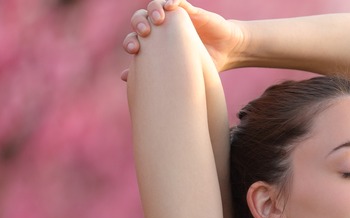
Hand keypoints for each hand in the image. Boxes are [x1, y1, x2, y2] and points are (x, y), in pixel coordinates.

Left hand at [121, 0, 244, 80]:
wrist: (226, 53)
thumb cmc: (201, 65)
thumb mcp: (178, 73)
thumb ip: (152, 72)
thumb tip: (123, 77)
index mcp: (156, 43)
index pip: (136, 37)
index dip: (131, 40)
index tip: (133, 50)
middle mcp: (163, 28)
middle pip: (140, 17)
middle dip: (138, 23)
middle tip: (144, 33)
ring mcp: (175, 18)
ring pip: (155, 5)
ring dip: (153, 10)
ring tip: (158, 20)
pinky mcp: (191, 11)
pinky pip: (178, 1)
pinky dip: (172, 0)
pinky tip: (171, 5)